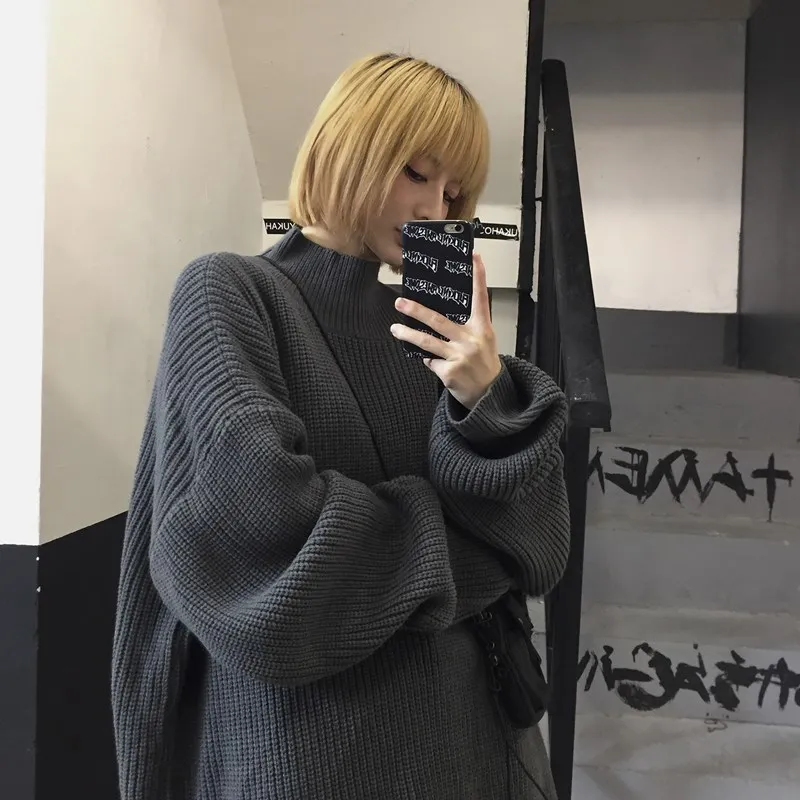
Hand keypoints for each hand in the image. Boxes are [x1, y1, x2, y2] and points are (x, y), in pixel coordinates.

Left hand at [391, 253, 501, 409]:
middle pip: (439, 321)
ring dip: (407, 335)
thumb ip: (465, 328)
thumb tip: (435, 318)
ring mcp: (459, 356)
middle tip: (400, 301)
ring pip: (427, 342)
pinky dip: (429, 361)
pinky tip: (437, 364)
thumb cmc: (484, 364)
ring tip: (394, 329)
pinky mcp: (449, 372)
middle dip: (417, 310)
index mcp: (482, 328)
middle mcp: (471, 340)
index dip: (479, 277)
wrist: (491, 395)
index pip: (481, 298)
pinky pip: (430, 362)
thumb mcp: (483, 341)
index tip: (474, 258)